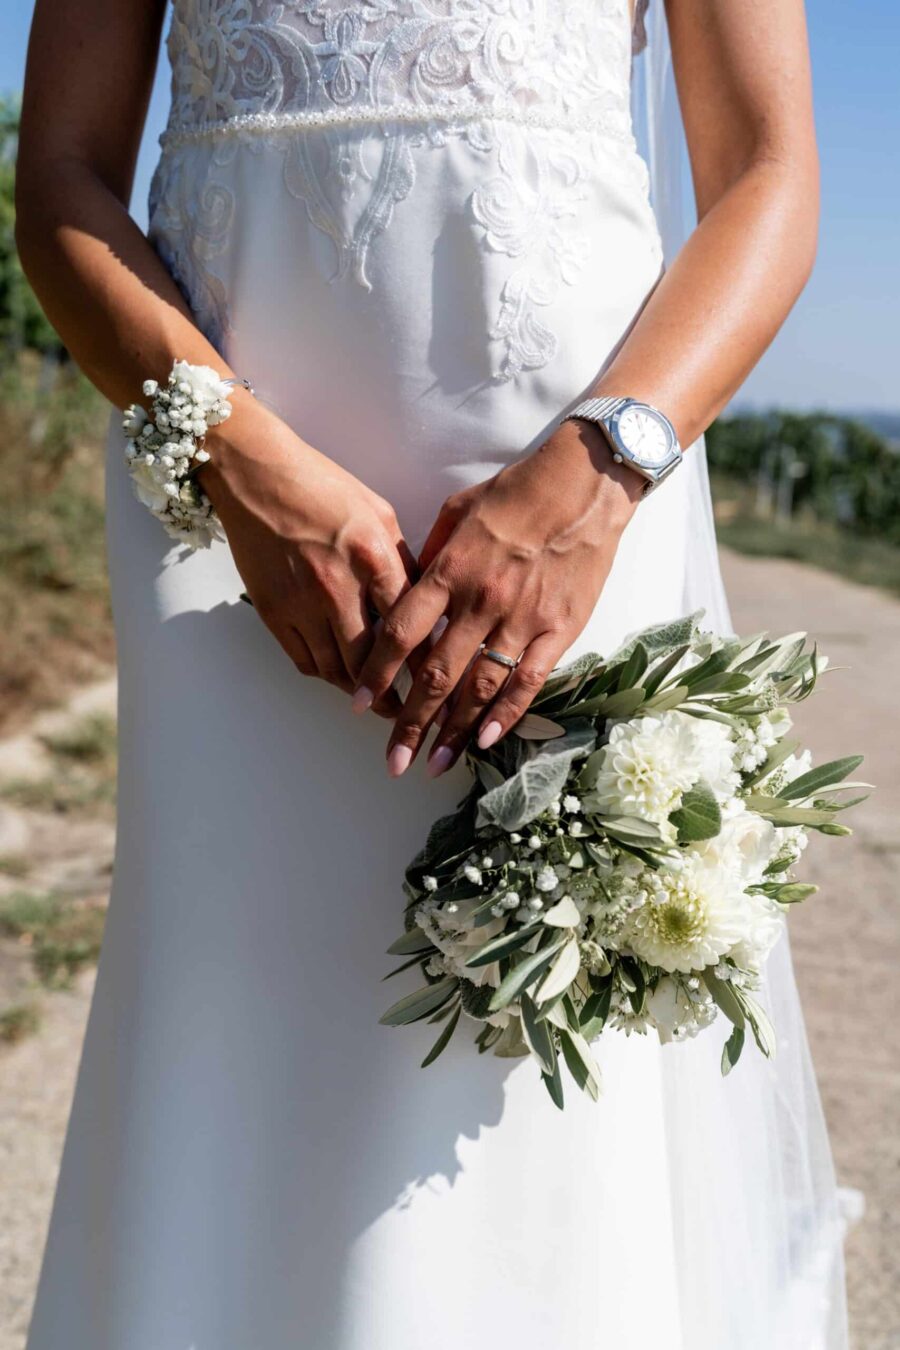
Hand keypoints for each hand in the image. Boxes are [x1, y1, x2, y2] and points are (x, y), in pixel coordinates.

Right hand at [200, 395, 415, 715]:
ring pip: (336, 670)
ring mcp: (301, 602)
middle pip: (371, 660)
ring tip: (376, 705)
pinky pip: (304, 660)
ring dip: (358, 693)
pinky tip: (340, 678)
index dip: (425, 660)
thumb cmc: (320, 485)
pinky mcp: (272, 611)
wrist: (255, 474)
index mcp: (371, 555)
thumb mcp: (377, 512)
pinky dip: (325, 676)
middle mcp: (338, 585)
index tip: (437, 681)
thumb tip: (422, 601)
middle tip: (408, 712)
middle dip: (393, 695)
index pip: (407, 623)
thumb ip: (400, 559)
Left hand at [353, 419, 644, 773]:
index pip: (401, 633)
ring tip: (434, 764)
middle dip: (411, 723)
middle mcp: (480, 601)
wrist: (584, 483)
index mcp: (449, 571)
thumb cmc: (515, 492)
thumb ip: (430, 557)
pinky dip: (506, 715)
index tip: (360, 704)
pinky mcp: (559, 628)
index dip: (377, 673)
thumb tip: (406, 592)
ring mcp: (522, 618)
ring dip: (454, 731)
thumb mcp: (456, 512)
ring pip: (480, 688)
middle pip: (436, 674)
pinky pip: (528, 681)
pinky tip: (485, 742)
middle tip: (393, 760)